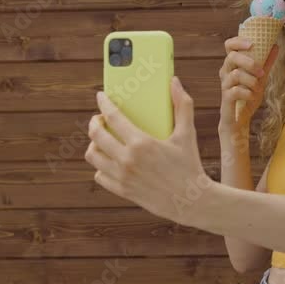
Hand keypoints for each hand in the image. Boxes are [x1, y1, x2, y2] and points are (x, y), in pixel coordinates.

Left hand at [86, 77, 212, 225]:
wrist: (191, 201)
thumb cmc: (190, 166)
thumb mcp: (187, 135)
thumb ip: (182, 106)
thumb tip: (175, 82)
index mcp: (141, 142)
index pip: (113, 117)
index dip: (104, 104)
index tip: (101, 97)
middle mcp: (127, 159)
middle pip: (96, 135)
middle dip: (94, 123)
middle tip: (99, 119)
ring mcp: (122, 176)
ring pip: (93, 156)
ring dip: (94, 145)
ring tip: (102, 140)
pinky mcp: (122, 191)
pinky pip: (100, 175)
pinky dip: (101, 166)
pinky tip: (109, 160)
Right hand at [219, 37, 278, 128]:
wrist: (239, 120)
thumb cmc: (247, 97)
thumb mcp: (260, 79)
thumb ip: (266, 63)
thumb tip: (275, 46)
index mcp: (232, 64)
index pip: (229, 45)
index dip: (238, 41)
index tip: (252, 44)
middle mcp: (225, 72)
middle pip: (232, 57)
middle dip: (250, 62)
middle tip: (261, 72)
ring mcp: (224, 85)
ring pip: (236, 74)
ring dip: (251, 81)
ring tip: (257, 88)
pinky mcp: (226, 98)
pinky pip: (236, 91)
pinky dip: (248, 93)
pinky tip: (252, 97)